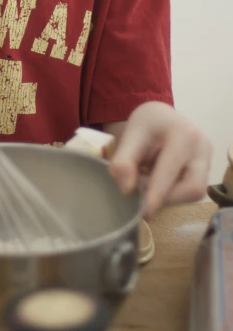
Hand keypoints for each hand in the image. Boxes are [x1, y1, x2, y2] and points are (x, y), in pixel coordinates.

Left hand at [105, 102, 211, 218]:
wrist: (161, 118)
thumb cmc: (145, 125)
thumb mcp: (129, 137)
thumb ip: (123, 161)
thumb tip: (126, 189)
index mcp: (184, 134)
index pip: (172, 171)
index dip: (158, 194)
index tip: (145, 212)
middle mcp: (202, 148)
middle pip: (192, 188)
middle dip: (165, 198)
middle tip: (140, 192)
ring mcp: (207, 160)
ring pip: (193, 193)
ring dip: (167, 196)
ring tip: (147, 182)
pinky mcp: (206, 170)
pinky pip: (191, 191)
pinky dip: (171, 193)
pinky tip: (157, 183)